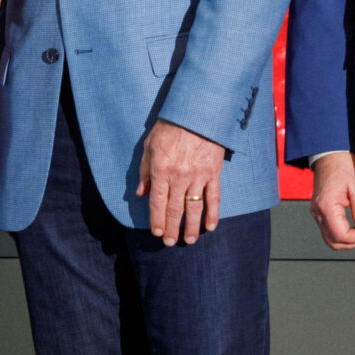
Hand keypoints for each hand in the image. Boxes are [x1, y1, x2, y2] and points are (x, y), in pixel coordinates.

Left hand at [137, 119, 226, 246]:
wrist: (198, 112)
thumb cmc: (171, 126)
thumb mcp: (150, 145)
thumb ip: (145, 171)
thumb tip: (141, 193)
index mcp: (162, 169)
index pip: (158, 202)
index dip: (156, 220)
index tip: (156, 232)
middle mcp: (180, 176)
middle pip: (175, 209)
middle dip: (172, 228)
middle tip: (170, 242)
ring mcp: (198, 176)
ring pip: (194, 207)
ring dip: (191, 227)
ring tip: (189, 240)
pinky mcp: (213, 173)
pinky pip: (213, 197)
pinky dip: (213, 213)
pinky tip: (210, 226)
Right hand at [309, 151, 354, 248]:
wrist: (329, 154)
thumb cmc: (344, 165)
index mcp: (327, 206)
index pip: (340, 236)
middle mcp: (318, 212)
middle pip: (333, 242)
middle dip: (352, 243)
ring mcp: (316, 212)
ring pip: (329, 239)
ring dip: (346, 240)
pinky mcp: (318, 211)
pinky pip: (328, 230)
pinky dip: (340, 233)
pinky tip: (353, 226)